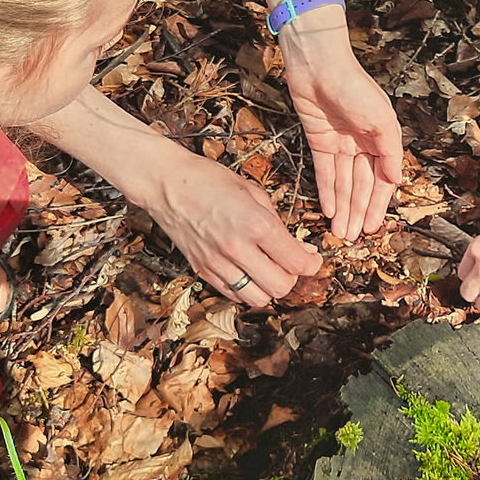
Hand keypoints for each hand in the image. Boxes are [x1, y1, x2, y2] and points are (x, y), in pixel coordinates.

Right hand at [137, 147, 322, 306]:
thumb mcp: (253, 192)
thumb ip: (277, 222)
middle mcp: (237, 248)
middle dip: (292, 277)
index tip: (313, 259)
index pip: (297, 262)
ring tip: (268, 269)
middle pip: (281, 287)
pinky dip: (246, 289)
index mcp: (256, 224)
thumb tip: (296, 247)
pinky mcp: (202, 271)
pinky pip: (233, 295)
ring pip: (258, 299)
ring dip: (269, 287)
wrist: (166, 183)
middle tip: (291, 263)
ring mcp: (218, 263)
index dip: (312, 264)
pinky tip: (247, 271)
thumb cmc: (208, 180)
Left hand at [283, 37, 402, 240]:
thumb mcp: (382, 120)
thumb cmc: (356, 87)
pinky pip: (324, 172)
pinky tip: (328, 210)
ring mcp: (340, 144)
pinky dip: (326, 192)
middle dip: (357, 211)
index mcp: (383, 139)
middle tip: (352, 238)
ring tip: (340, 231)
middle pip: (361, 185)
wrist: (319, 65)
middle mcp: (362, 144)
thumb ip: (390, 152)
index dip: (377, 204)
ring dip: (342, 207)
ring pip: (342, 183)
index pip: (382, 180)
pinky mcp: (319, 141)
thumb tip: (396, 180)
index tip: (372, 227)